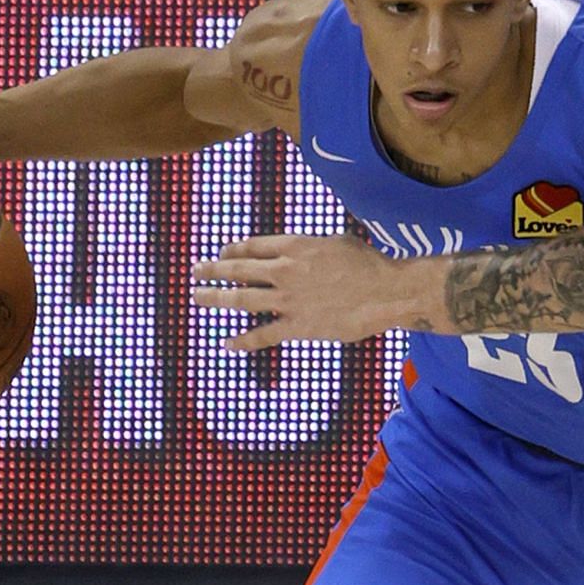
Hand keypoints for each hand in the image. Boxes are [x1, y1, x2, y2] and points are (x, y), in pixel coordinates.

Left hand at [192, 234, 394, 350]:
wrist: (386, 292)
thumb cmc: (369, 264)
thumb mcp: (336, 242)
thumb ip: (311, 248)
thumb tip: (302, 254)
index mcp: (294, 246)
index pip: (251, 246)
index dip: (232, 249)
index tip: (222, 252)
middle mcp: (284, 271)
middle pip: (237, 269)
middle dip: (212, 269)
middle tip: (197, 271)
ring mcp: (287, 300)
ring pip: (240, 299)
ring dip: (215, 297)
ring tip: (198, 297)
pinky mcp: (296, 326)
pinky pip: (261, 334)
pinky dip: (242, 340)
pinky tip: (227, 342)